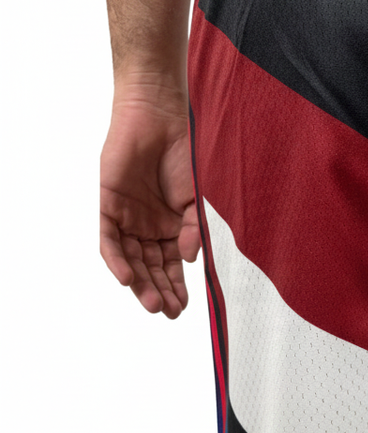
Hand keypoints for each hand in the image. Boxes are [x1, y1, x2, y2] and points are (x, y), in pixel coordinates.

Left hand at [100, 74, 200, 317]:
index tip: (185, 307)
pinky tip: (128, 279)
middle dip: (159, 291)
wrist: (160, 121)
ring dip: (140, 283)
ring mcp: (126, 218)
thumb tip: (188, 260)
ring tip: (153, 303)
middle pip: (149, 267)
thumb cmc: (182, 156)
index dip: (176, 286)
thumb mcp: (194, 201)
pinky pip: (108, 240)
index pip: (169, 265)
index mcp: (168, 228)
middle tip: (169, 312)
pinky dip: (117, 260)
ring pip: (129, 259)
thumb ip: (192, 230)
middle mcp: (145, 227)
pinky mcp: (108, 205)